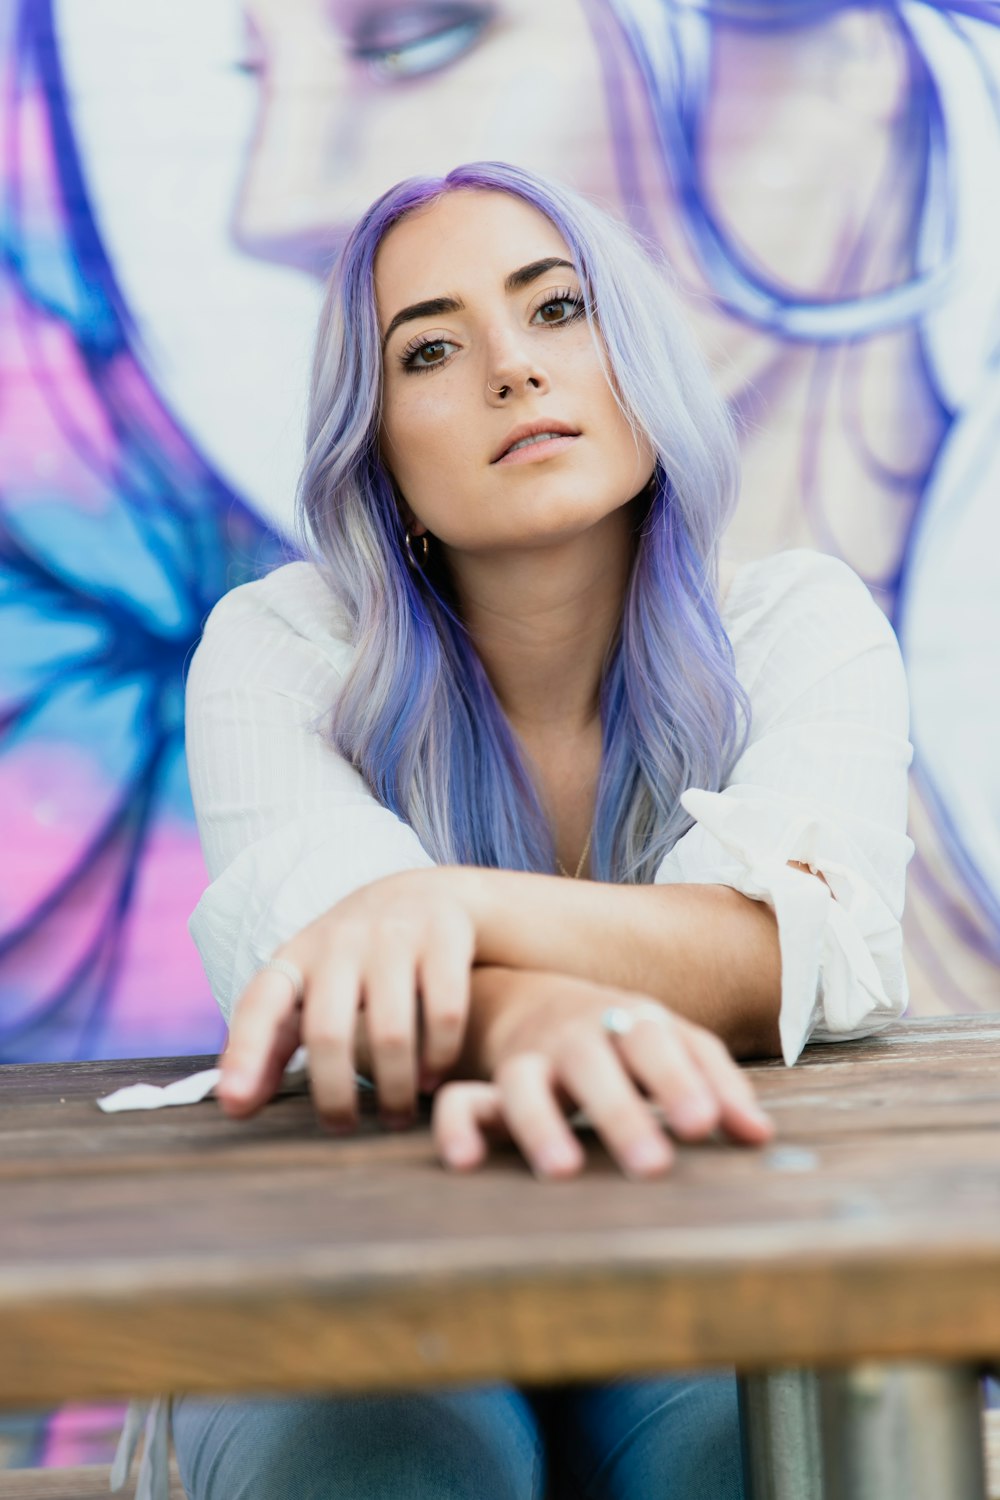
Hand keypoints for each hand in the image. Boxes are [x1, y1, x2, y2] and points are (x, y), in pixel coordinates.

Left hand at [216, 868, 475, 1127]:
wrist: (429, 893)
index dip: (245, 1053)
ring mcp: (395, 934)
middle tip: (344, 1128)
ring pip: (390, 1032)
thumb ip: (272, 1044)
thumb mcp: (310, 987)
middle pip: (328, 1033)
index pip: (261, 1004)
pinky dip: (440, 1055)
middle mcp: (341, 941)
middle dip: (334, 1096)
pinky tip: (435, 1076)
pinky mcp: (444, 935)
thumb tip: (233, 1107)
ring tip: (396, 1115)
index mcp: (298, 956)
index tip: (233, 1103)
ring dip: (394, 1087)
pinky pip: (444, 1012)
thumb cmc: (358, 959)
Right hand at [431, 971, 773, 1179]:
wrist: (528, 1000)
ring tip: (563, 1171)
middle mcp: (575, 1038)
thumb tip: (762, 1138)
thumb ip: (715, 1083)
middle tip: (653, 1164)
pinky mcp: (482, 1087)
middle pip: (594, 1065)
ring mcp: (526, 1060)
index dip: (680, 1081)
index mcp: (629, 1023)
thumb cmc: (620, 1036)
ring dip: (542, 1124)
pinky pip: (460, 1102)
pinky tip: (464, 1163)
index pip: (657, 1044)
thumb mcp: (670, 1044)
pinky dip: (457, 1128)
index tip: (704, 1125)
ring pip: (524, 1083)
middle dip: (621, 1112)